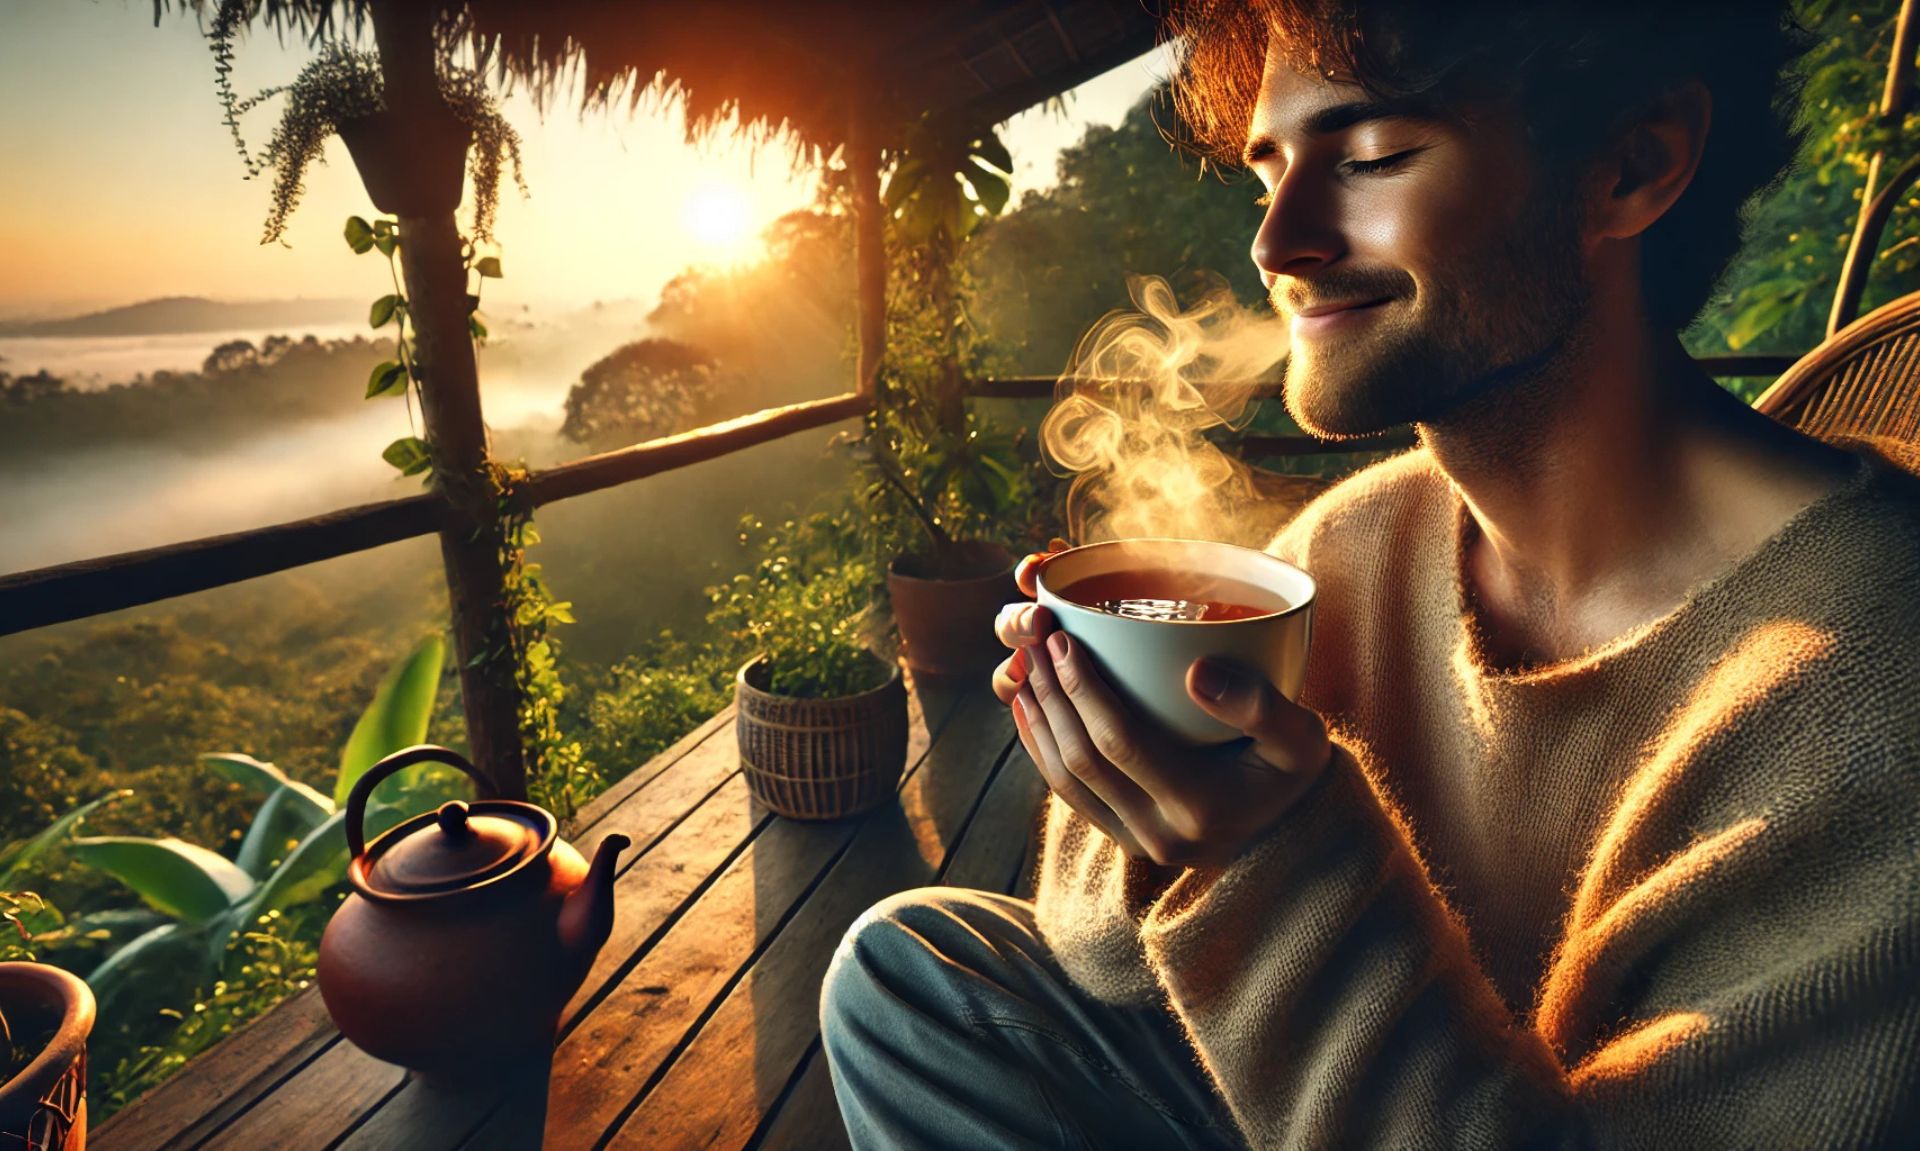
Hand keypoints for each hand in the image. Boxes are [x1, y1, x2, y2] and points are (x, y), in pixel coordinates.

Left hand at [990, 549, 1330, 867]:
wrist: (1296, 835)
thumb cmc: (1295, 774)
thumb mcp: (1302, 739)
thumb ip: (1260, 706)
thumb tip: (1197, 672)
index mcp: (1199, 808)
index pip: (1121, 743)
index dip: (1084, 690)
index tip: (1063, 640)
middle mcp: (1160, 835)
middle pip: (1082, 760)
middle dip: (1051, 697)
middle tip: (1033, 643)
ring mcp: (1138, 844)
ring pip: (1066, 781)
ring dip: (1038, 722)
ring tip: (1023, 669)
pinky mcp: (1125, 841)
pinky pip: (1070, 794)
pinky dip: (1042, 749)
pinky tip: (1030, 709)